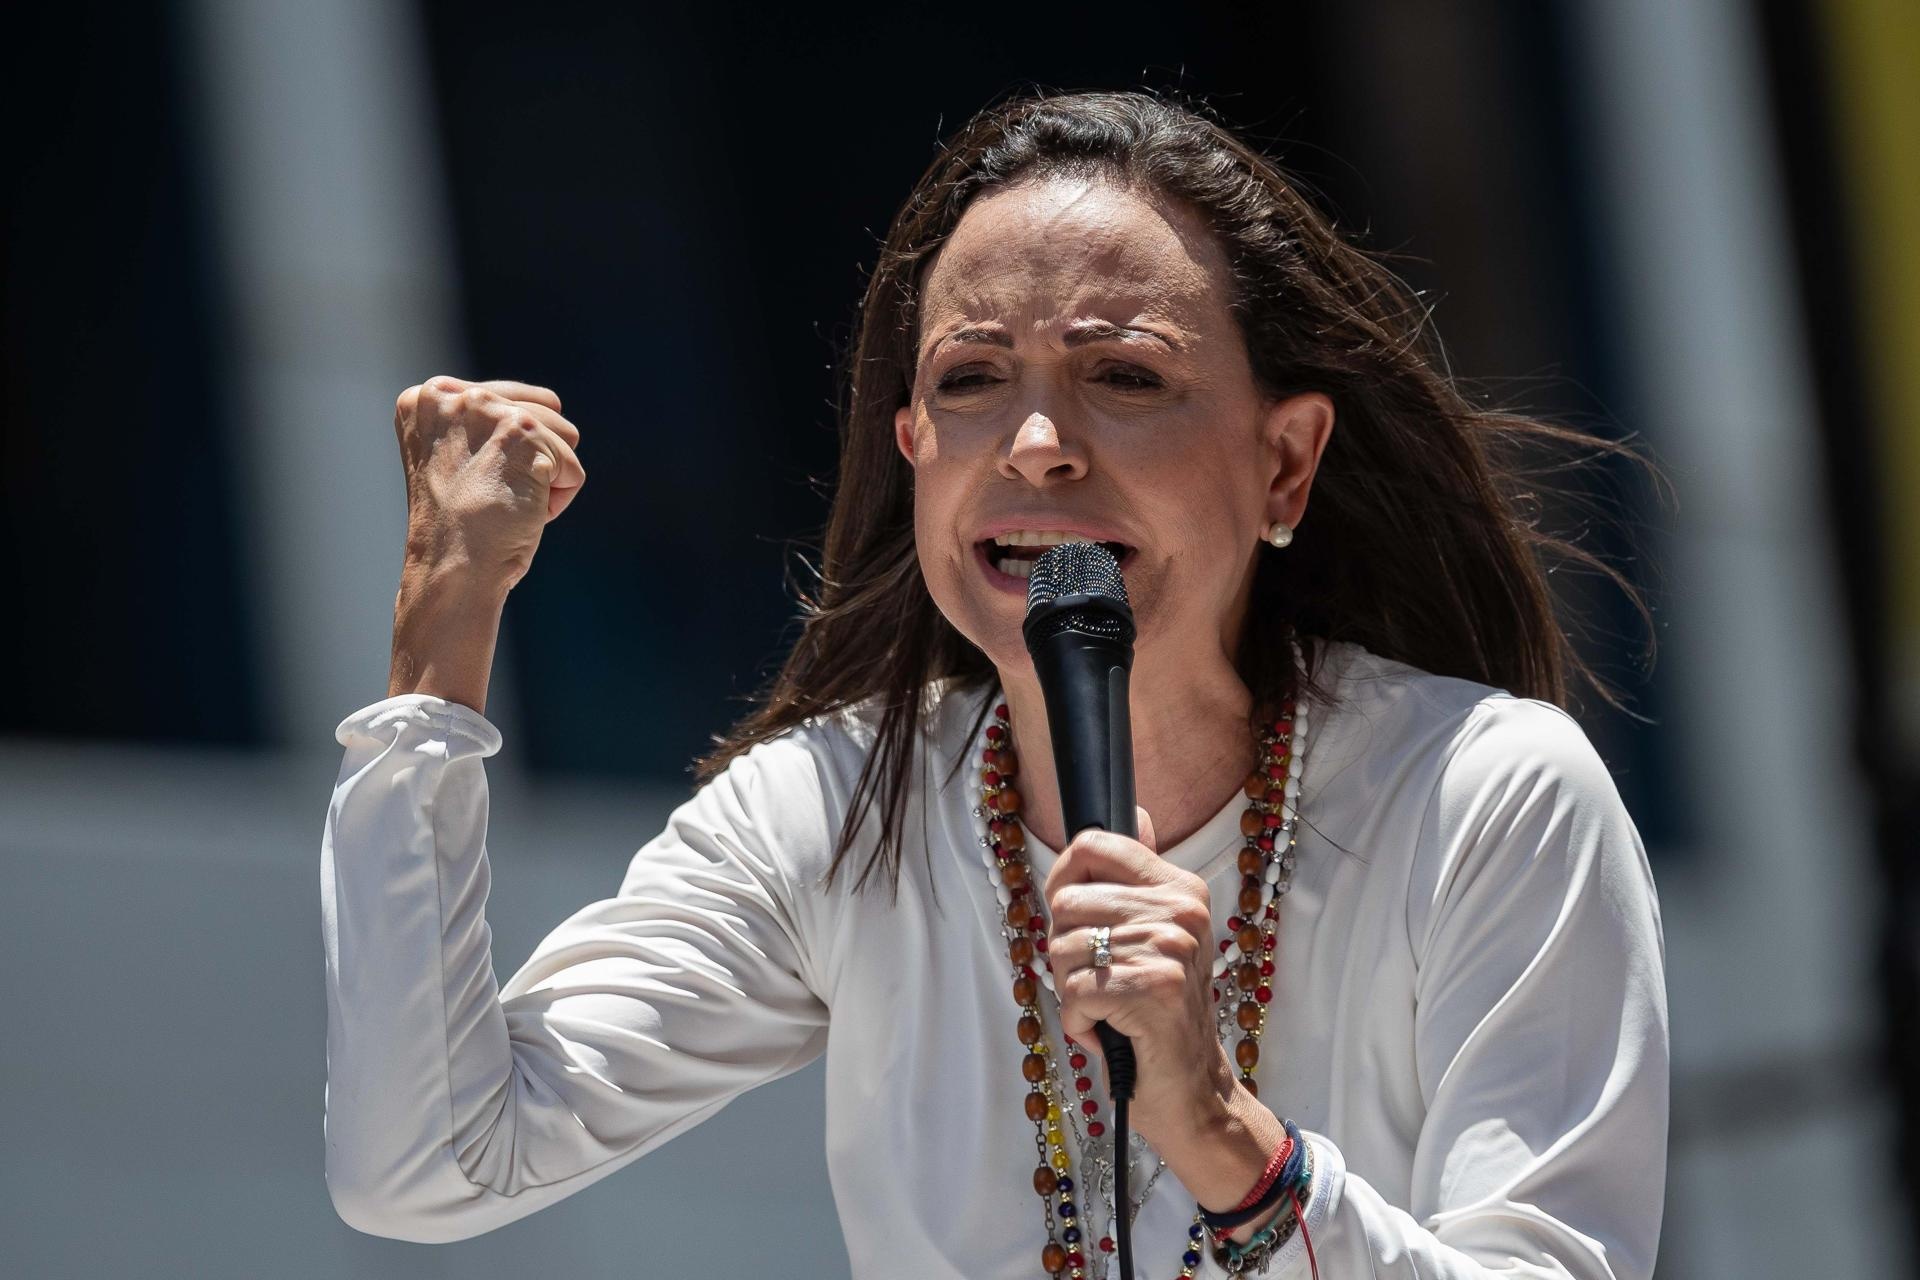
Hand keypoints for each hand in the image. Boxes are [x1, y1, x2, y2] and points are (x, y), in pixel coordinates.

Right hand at [393, 375, 586, 593]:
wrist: (452, 568)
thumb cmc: (458, 527)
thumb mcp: (456, 457)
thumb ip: (483, 424)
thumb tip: (552, 403)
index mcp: (427, 397)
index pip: (509, 398)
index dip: (515, 448)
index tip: (482, 481)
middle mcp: (454, 395)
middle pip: (544, 412)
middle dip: (534, 462)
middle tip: (489, 496)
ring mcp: (489, 411)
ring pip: (563, 436)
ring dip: (548, 479)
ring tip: (504, 504)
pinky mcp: (524, 433)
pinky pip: (572, 469)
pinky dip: (558, 500)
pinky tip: (520, 514)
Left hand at [1042, 806, 1236, 1144]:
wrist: (1193, 1089)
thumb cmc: (1159, 1014)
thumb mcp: (1156, 936)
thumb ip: (1137, 879)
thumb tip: (1139, 812)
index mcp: (1180, 888)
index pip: (1095, 843)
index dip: (1064, 878)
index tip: (1071, 915)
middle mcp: (1181, 910)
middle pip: (1066, 902)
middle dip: (1065, 950)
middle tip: (1099, 980)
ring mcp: (1168, 947)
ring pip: (1064, 948)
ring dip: (1070, 990)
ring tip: (1107, 1008)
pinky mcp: (1151, 988)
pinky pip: (1072, 991)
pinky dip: (1077, 1021)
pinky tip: (1107, 1031)